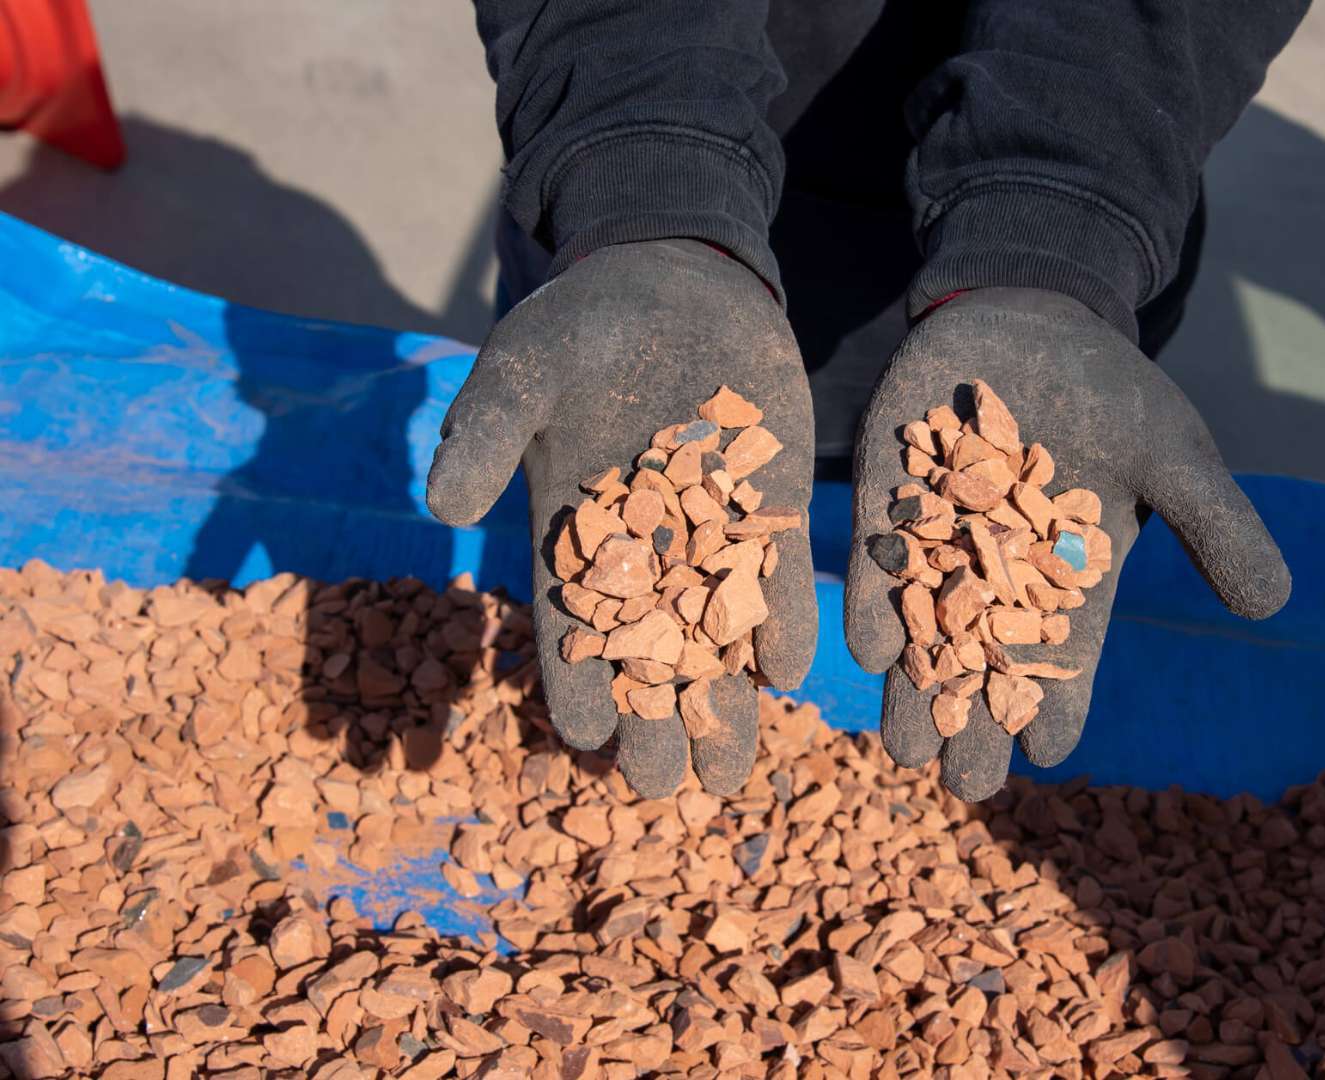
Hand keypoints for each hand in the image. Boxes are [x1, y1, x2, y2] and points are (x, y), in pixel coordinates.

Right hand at [427, 240, 814, 796]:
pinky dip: (781, 620)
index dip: (575, 681)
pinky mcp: (772, 505)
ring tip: (730, 771)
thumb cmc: (581, 325)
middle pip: (648, 655)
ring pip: (716, 635)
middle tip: (668, 790)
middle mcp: (644, 551)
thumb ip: (485, 428)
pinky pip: (777, 575)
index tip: (586, 737)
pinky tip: (789, 668)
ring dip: (723, 699)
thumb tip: (443, 508)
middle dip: (657, 722)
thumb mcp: (523, 364)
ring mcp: (713, 533)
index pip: (569, 626)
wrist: (677, 277)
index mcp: (573, 533)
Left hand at [845, 288, 1289, 800]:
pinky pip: (878, 564)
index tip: (1047, 756)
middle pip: (985, 668)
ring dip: (915, 691)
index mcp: (1070, 586)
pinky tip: (869, 650)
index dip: (1059, 711)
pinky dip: (874, 604)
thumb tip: (1271, 605)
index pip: (1066, 665)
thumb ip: (1215, 525)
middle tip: (965, 784)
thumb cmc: (1116, 395)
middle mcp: (997, 580)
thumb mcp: (1176, 454)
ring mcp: (938, 542)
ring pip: (924, 633)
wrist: (1033, 314)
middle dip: (975, 725)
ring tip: (908, 748)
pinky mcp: (889, 497)